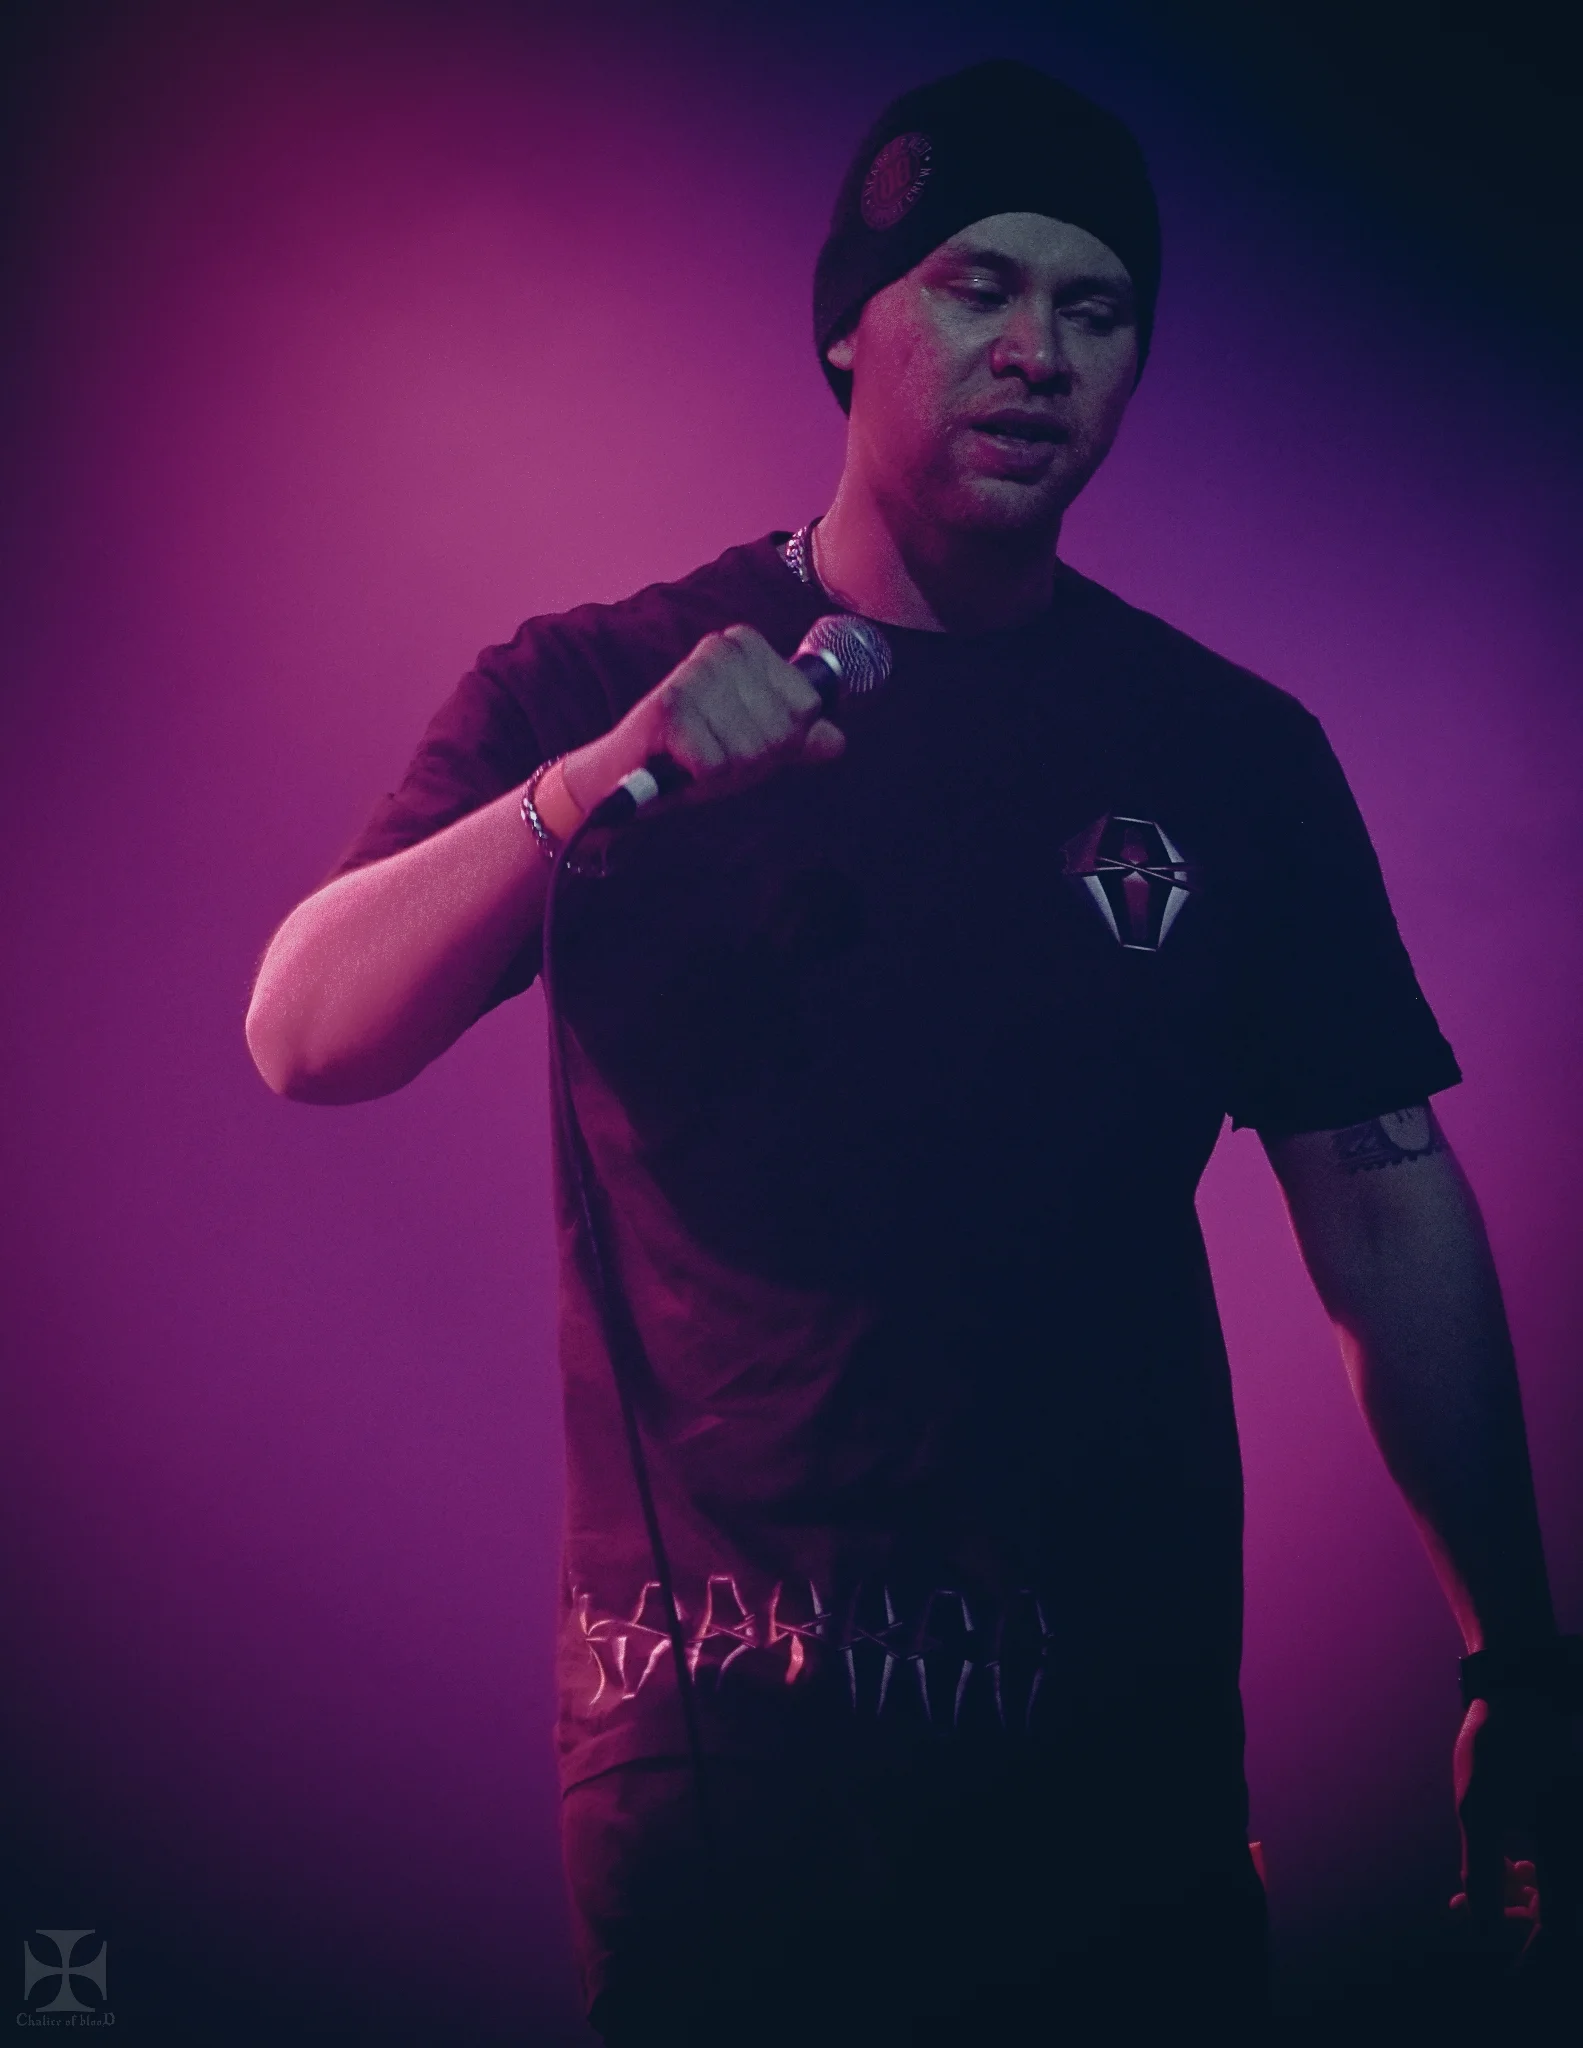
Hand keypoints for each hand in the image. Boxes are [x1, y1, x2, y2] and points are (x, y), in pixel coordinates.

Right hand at [562, 624, 844, 814]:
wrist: (621, 779)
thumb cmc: (692, 756)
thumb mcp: (753, 746)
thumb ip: (796, 740)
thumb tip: (838, 741)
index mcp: (745, 644)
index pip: (807, 707)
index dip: (782, 741)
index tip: (741, 738)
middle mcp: (721, 647)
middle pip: (782, 733)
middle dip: (753, 761)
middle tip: (714, 754)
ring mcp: (694, 674)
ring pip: (752, 751)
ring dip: (724, 771)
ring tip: (694, 759)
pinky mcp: (669, 710)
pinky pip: (718, 765)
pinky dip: (700, 779)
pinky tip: (676, 765)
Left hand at [1451, 1691, 1582, 1975]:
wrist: (1520, 1686)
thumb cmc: (1500, 1744)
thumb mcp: (1478, 1811)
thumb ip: (1480, 1874)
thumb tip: (1480, 1930)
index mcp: (1572, 1853)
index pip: (1561, 1934)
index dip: (1533, 1962)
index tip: (1505, 1979)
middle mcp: (1580, 1848)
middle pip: (1561, 1917)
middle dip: (1516, 1927)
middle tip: (1464, 1916)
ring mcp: (1576, 1835)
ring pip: (1558, 1894)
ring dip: (1517, 1903)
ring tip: (1466, 1897)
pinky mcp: (1569, 1824)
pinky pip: (1557, 1868)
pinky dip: (1526, 1877)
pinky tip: (1500, 1869)